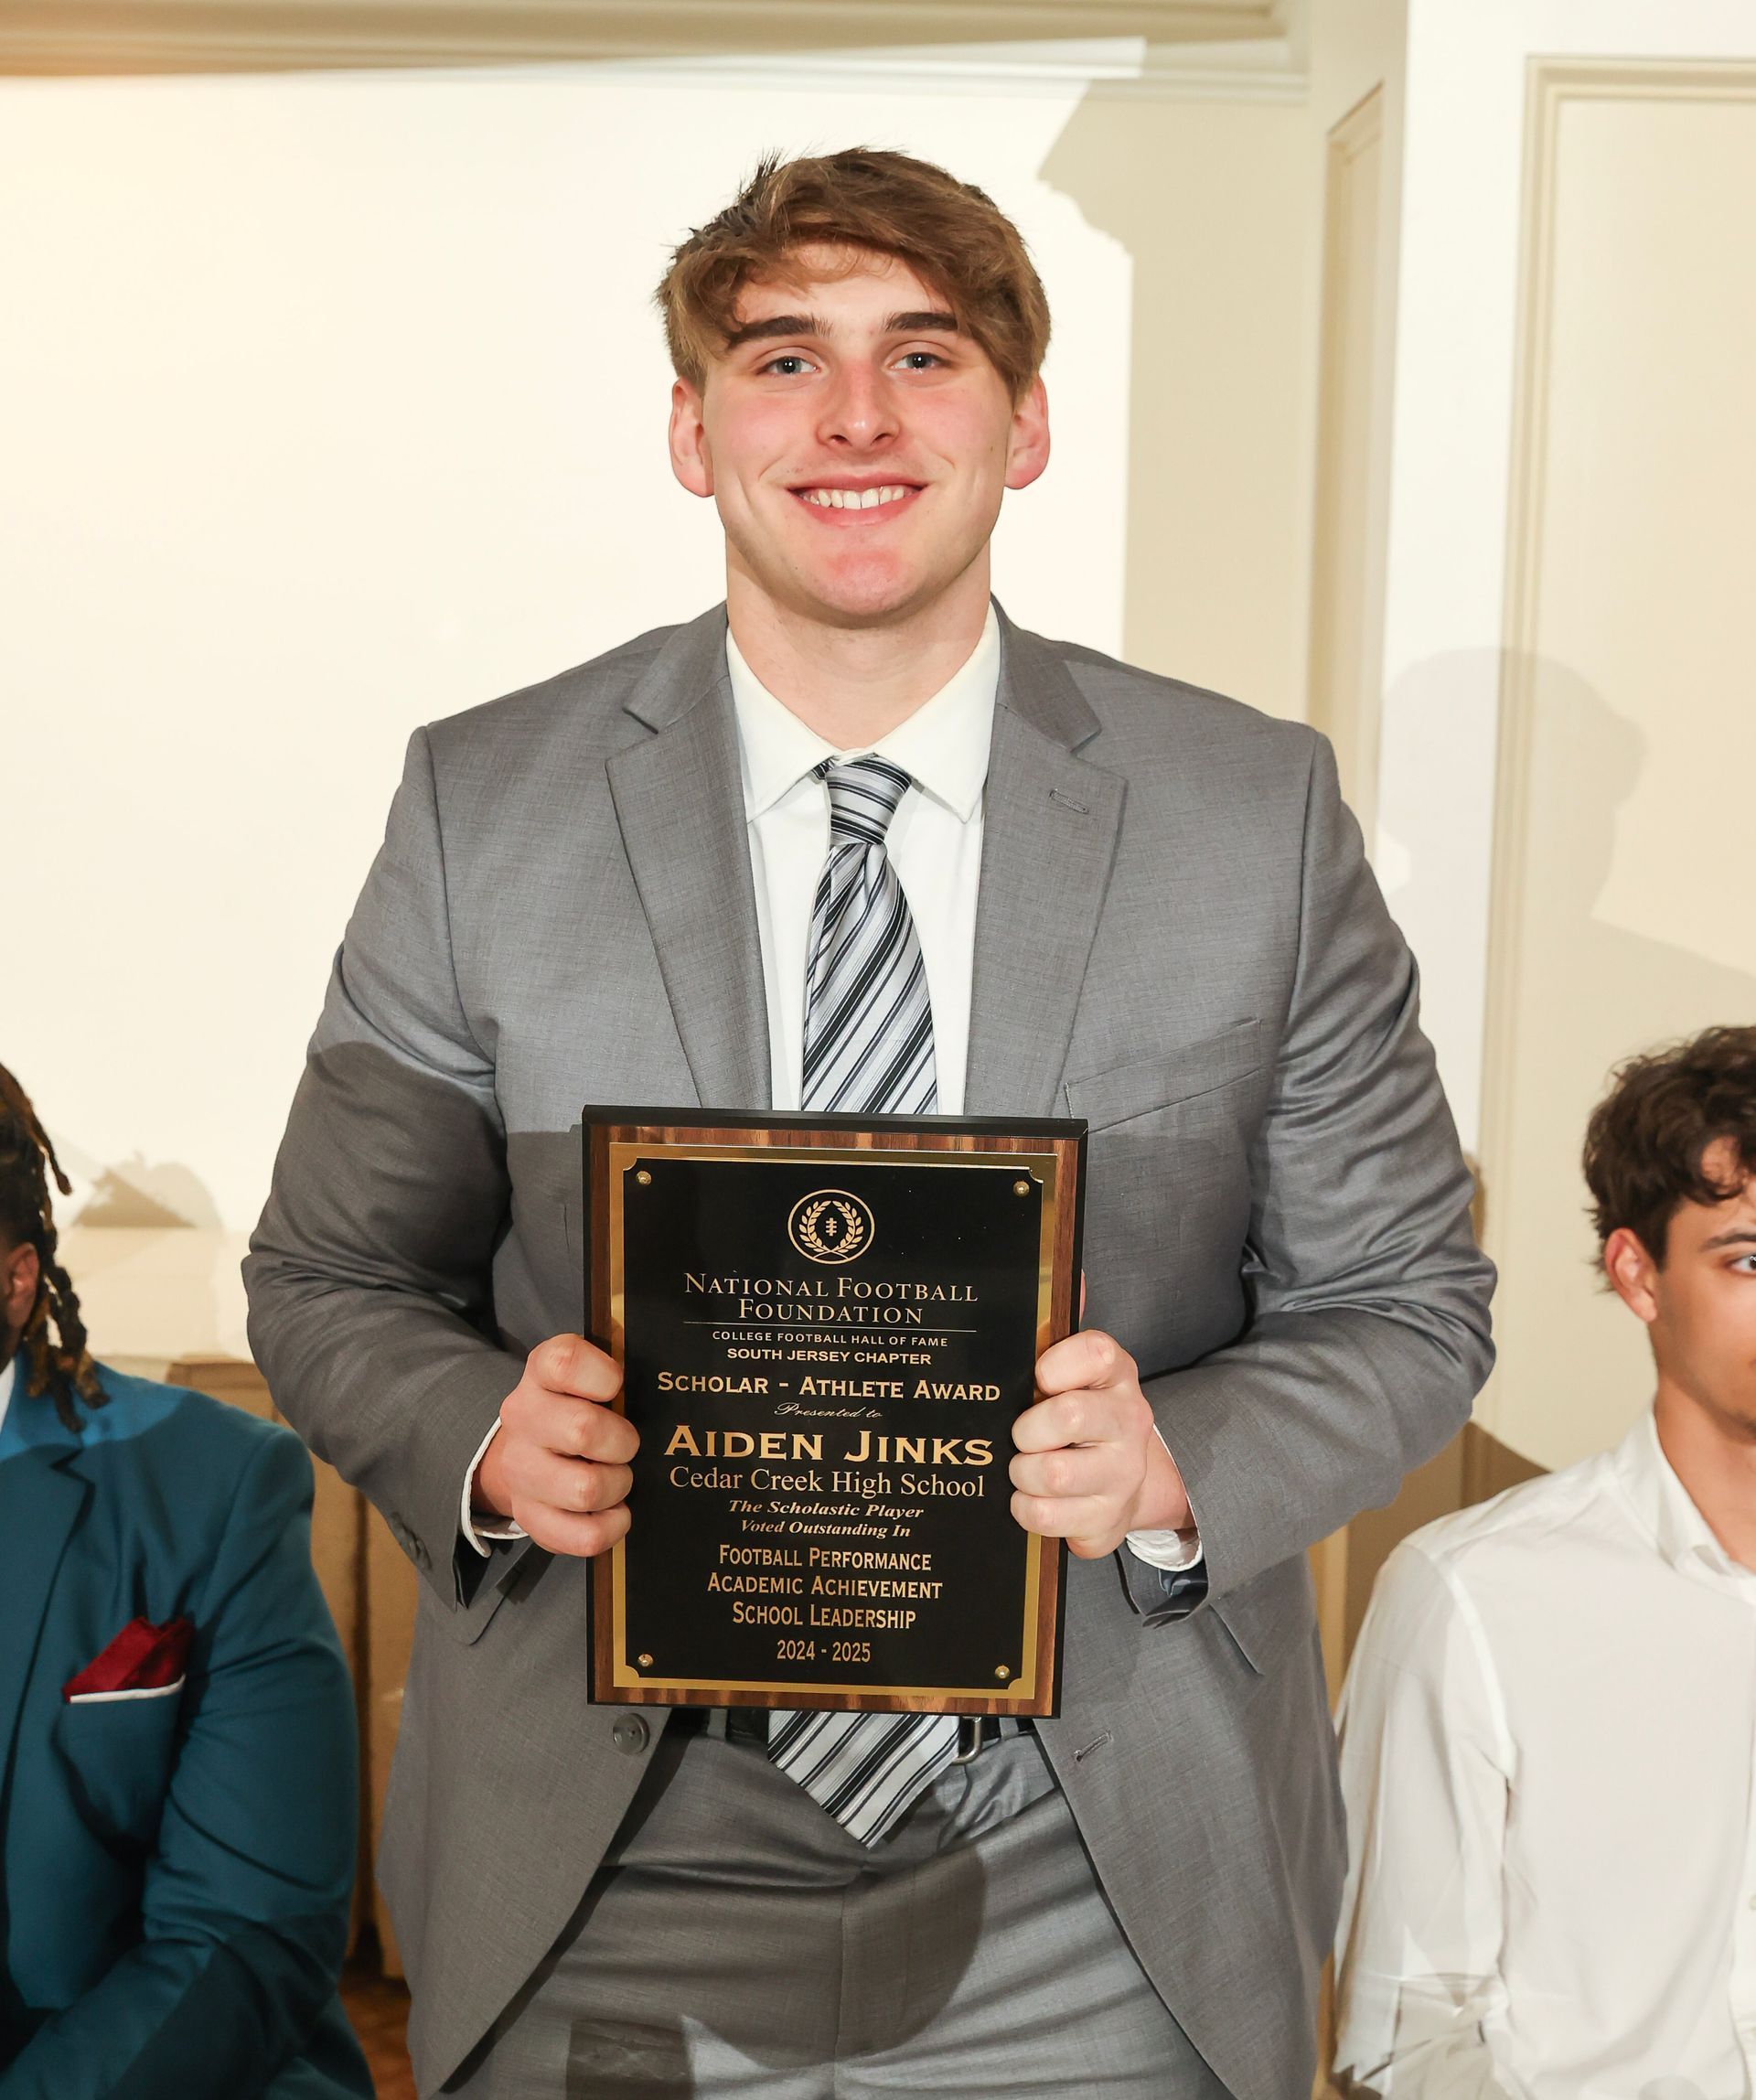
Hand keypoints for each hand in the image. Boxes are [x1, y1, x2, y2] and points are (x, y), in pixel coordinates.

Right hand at [473, 1334, 637, 1556]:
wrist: (529, 1449)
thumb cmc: (580, 1405)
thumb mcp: (593, 1374)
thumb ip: (623, 1367)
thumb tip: (672, 1383)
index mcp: (542, 1374)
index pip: (564, 1362)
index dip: (603, 1376)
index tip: (618, 1386)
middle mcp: (523, 1418)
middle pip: (582, 1430)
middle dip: (623, 1442)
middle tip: (629, 1445)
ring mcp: (521, 1470)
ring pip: (585, 1489)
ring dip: (617, 1486)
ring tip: (619, 1477)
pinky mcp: (529, 1516)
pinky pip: (583, 1535)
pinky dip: (612, 1526)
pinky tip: (616, 1511)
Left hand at [1010, 1328, 1190, 1557]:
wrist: (1120, 1483)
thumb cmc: (1079, 1417)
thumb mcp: (1072, 1372)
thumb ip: (1060, 1328)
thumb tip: (1068, 1273)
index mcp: (1116, 1376)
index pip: (1097, 1353)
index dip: (1057, 1365)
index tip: (1038, 1378)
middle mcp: (1129, 1421)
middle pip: (1070, 1416)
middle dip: (1027, 1430)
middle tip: (1020, 1437)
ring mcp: (1123, 1473)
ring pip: (1054, 1474)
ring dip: (1022, 1474)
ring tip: (1024, 1469)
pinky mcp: (1108, 1519)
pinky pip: (1048, 1517)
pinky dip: (1025, 1509)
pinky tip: (1031, 1499)